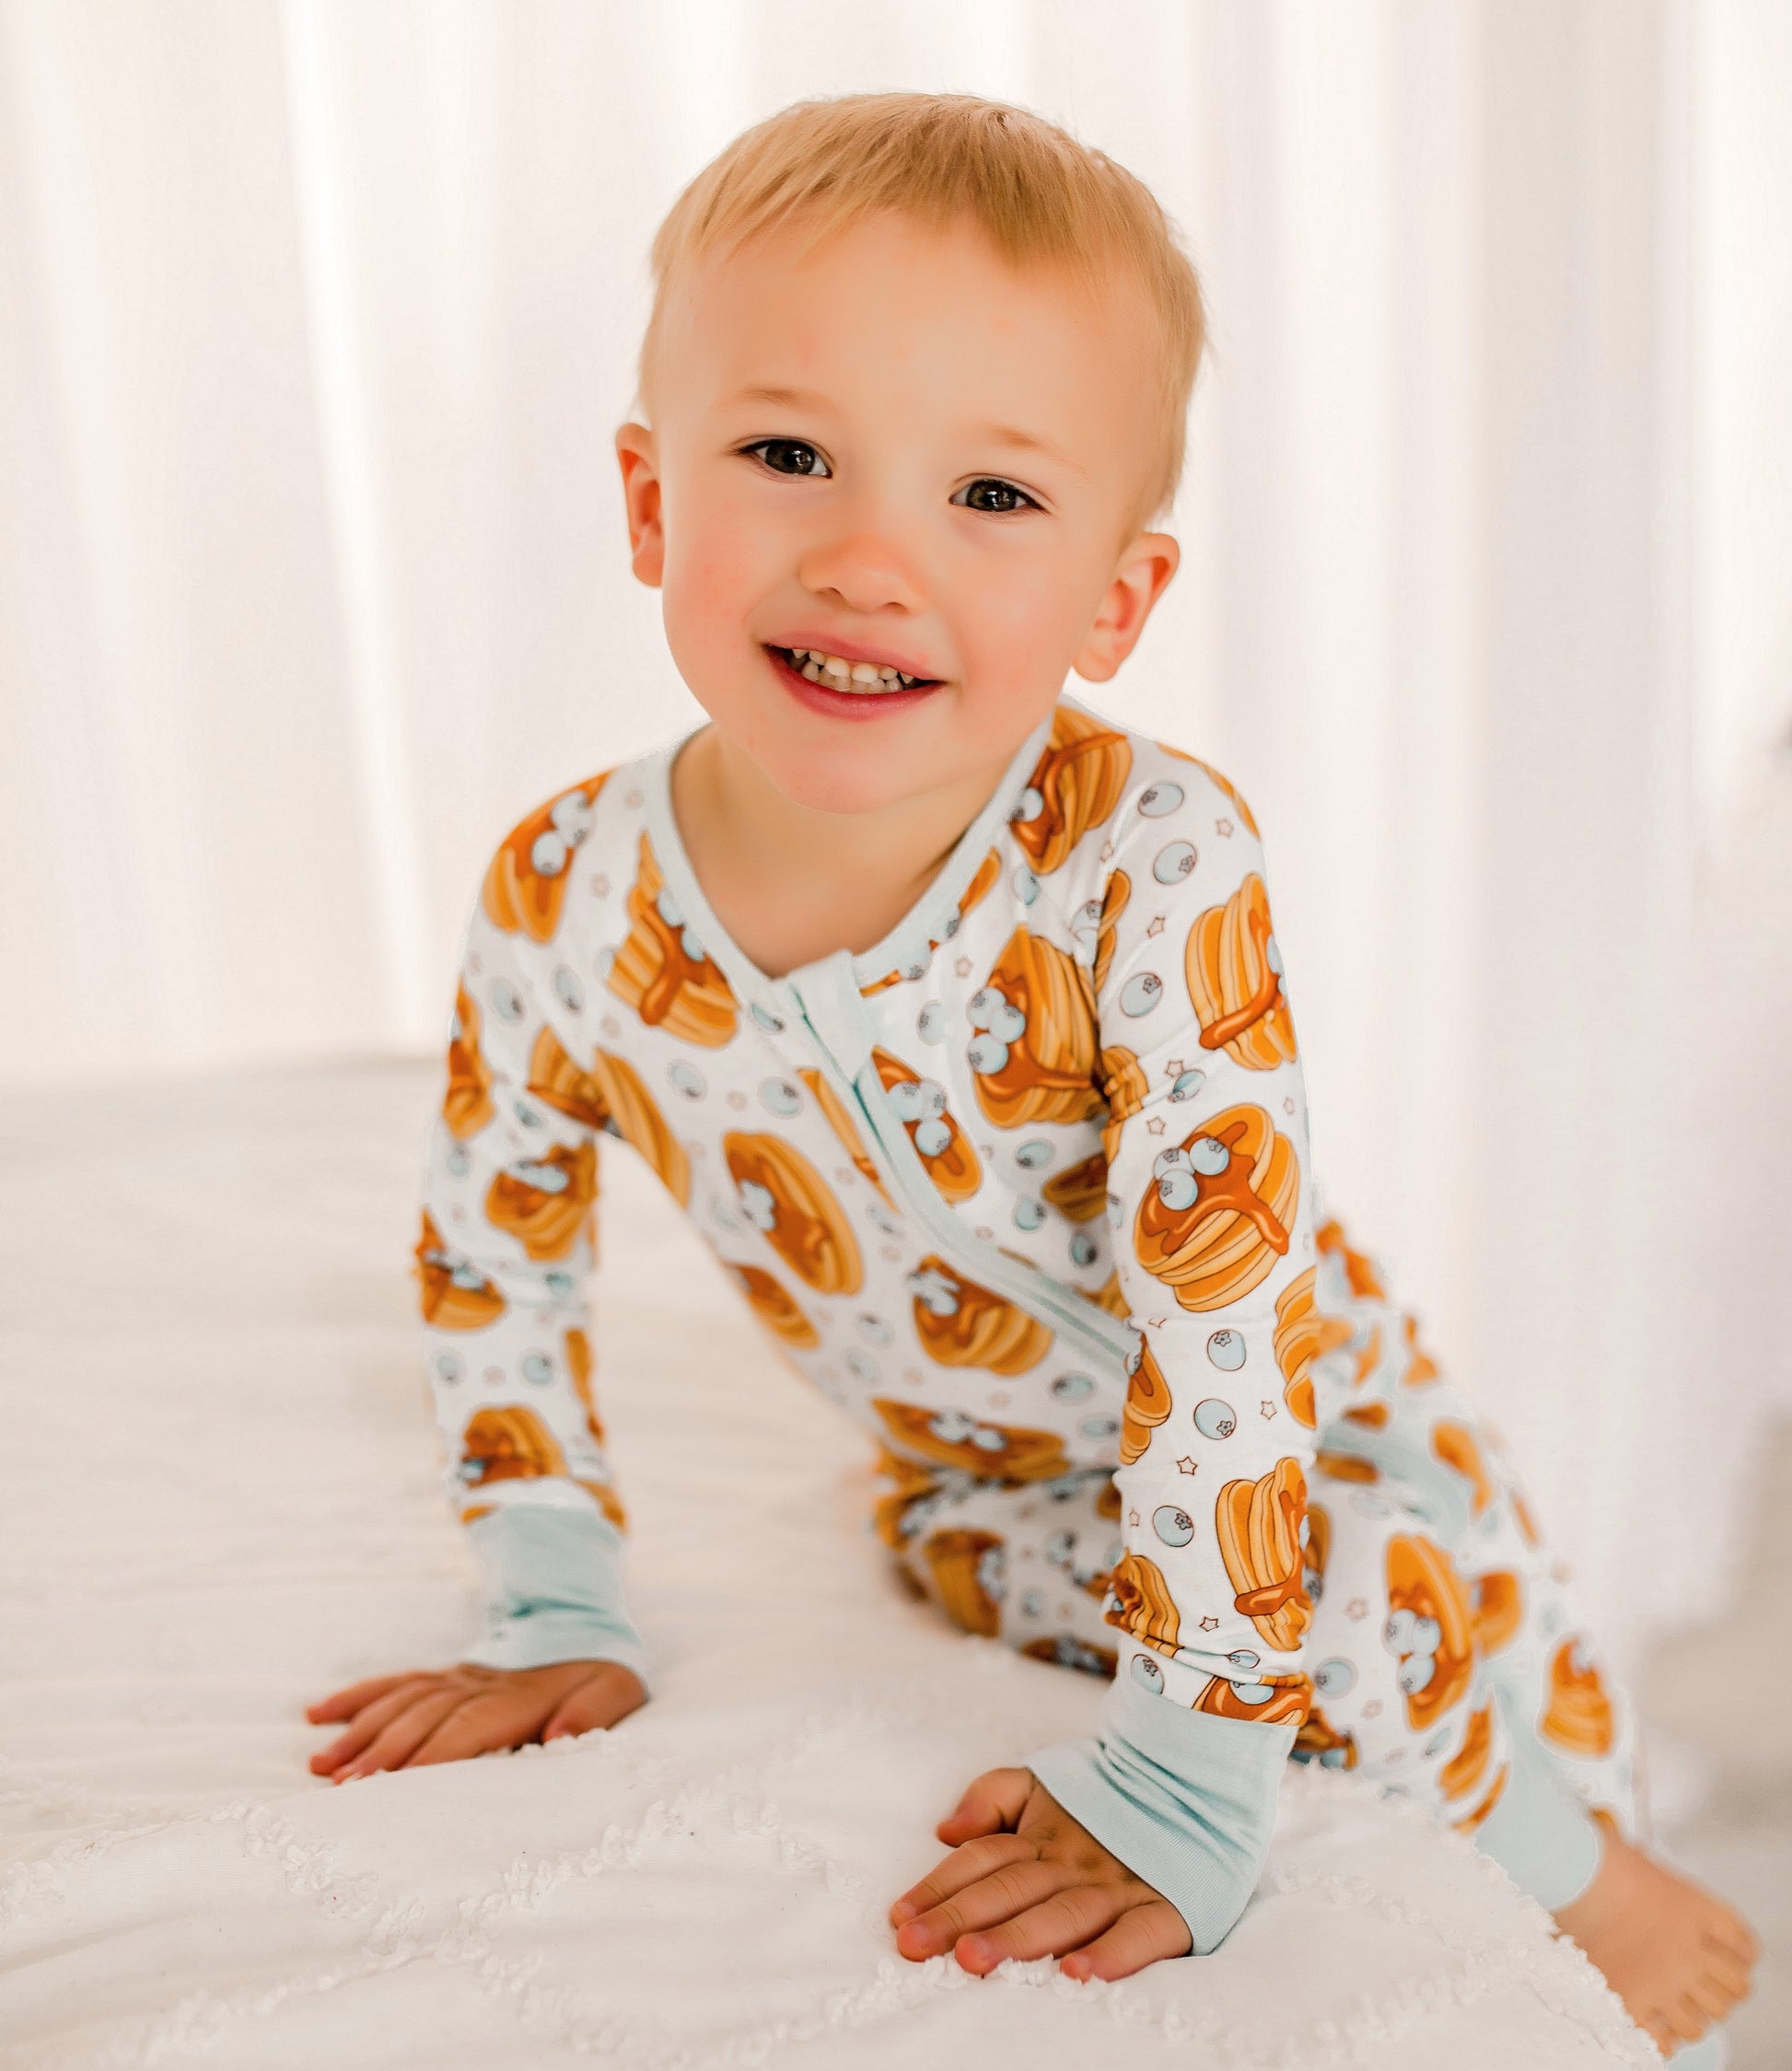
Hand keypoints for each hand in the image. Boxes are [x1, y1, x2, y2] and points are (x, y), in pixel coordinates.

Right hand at [304, 1658, 647, 1780]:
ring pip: (401, 1699)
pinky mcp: (444, 1673)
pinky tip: (318, 1714)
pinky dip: (358, 1695)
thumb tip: (561, 1735)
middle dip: (382, 1752)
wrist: (587, 1630)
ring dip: (360, 1730)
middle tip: (341, 1787)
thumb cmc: (601, 1675)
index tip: (395, 1786)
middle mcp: (478, 1683)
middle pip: (423, 1717)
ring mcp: (457, 1675)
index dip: (431, 1755)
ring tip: (321, 1765)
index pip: (467, 1727)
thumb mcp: (617, 1691)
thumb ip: (591, 1714)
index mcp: (519, 1697)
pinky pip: (396, 1680)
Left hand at [888, 1765, 1191, 1980]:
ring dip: (1018, 1938)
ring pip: (1062, 1914)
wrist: (1195, 1776)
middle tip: (918, 1945)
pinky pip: (1139, 1935)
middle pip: (1009, 1889)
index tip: (899, 1920)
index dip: (937, 1889)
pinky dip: (1110, 1954)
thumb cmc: (1106, 1793)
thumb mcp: (1043, 1780)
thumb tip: (944, 1831)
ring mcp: (1121, 1884)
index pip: (980, 1860)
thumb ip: (992, 1796)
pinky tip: (1077, 1974)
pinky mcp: (1168, 1908)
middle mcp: (1075, 1860)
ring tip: (975, 1960)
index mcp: (1042, 1835)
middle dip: (960, 1918)